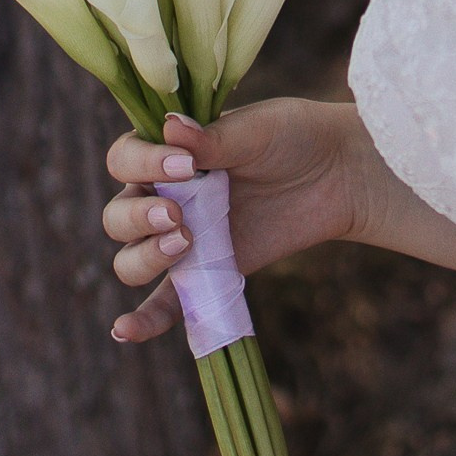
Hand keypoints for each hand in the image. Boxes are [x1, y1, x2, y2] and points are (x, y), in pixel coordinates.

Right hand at [103, 98, 367, 339]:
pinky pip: (165, 304)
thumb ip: (213, 138)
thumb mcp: (257, 130)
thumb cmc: (294, 138)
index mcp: (168, 152)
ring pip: (132, 259)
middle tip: (179, 215)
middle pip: (118, 217)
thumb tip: (169, 125)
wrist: (338, 174)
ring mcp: (183, 238)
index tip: (184, 166)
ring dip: (145, 257)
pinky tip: (125, 330)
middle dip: (138, 217)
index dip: (142, 164)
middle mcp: (164, 196)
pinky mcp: (205, 275)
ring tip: (186, 242)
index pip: (124, 160)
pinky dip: (143, 320)